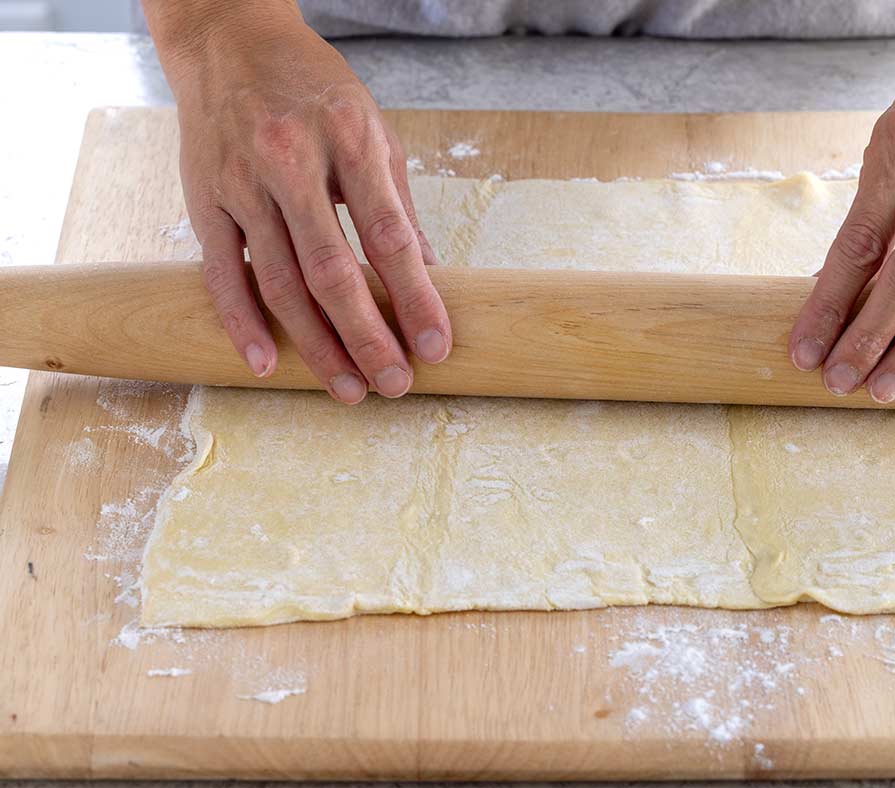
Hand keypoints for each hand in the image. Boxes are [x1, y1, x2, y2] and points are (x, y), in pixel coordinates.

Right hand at [145, 1, 448, 403]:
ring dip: (316, 344)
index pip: (389, 236)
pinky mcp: (202, 197)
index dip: (416, 298)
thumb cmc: (313, 87)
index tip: (437, 344)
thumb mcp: (373, 128)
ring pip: (280, 282)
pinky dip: (243, 323)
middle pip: (332, 271)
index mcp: (349, 138)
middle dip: (368, 337)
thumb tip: (429, 273)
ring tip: (347, 388)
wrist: (229, 39)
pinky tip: (268, 363)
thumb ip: (398, 203)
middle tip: (394, 384)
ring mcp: (241, 181)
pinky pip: (222, 272)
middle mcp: (291, 160)